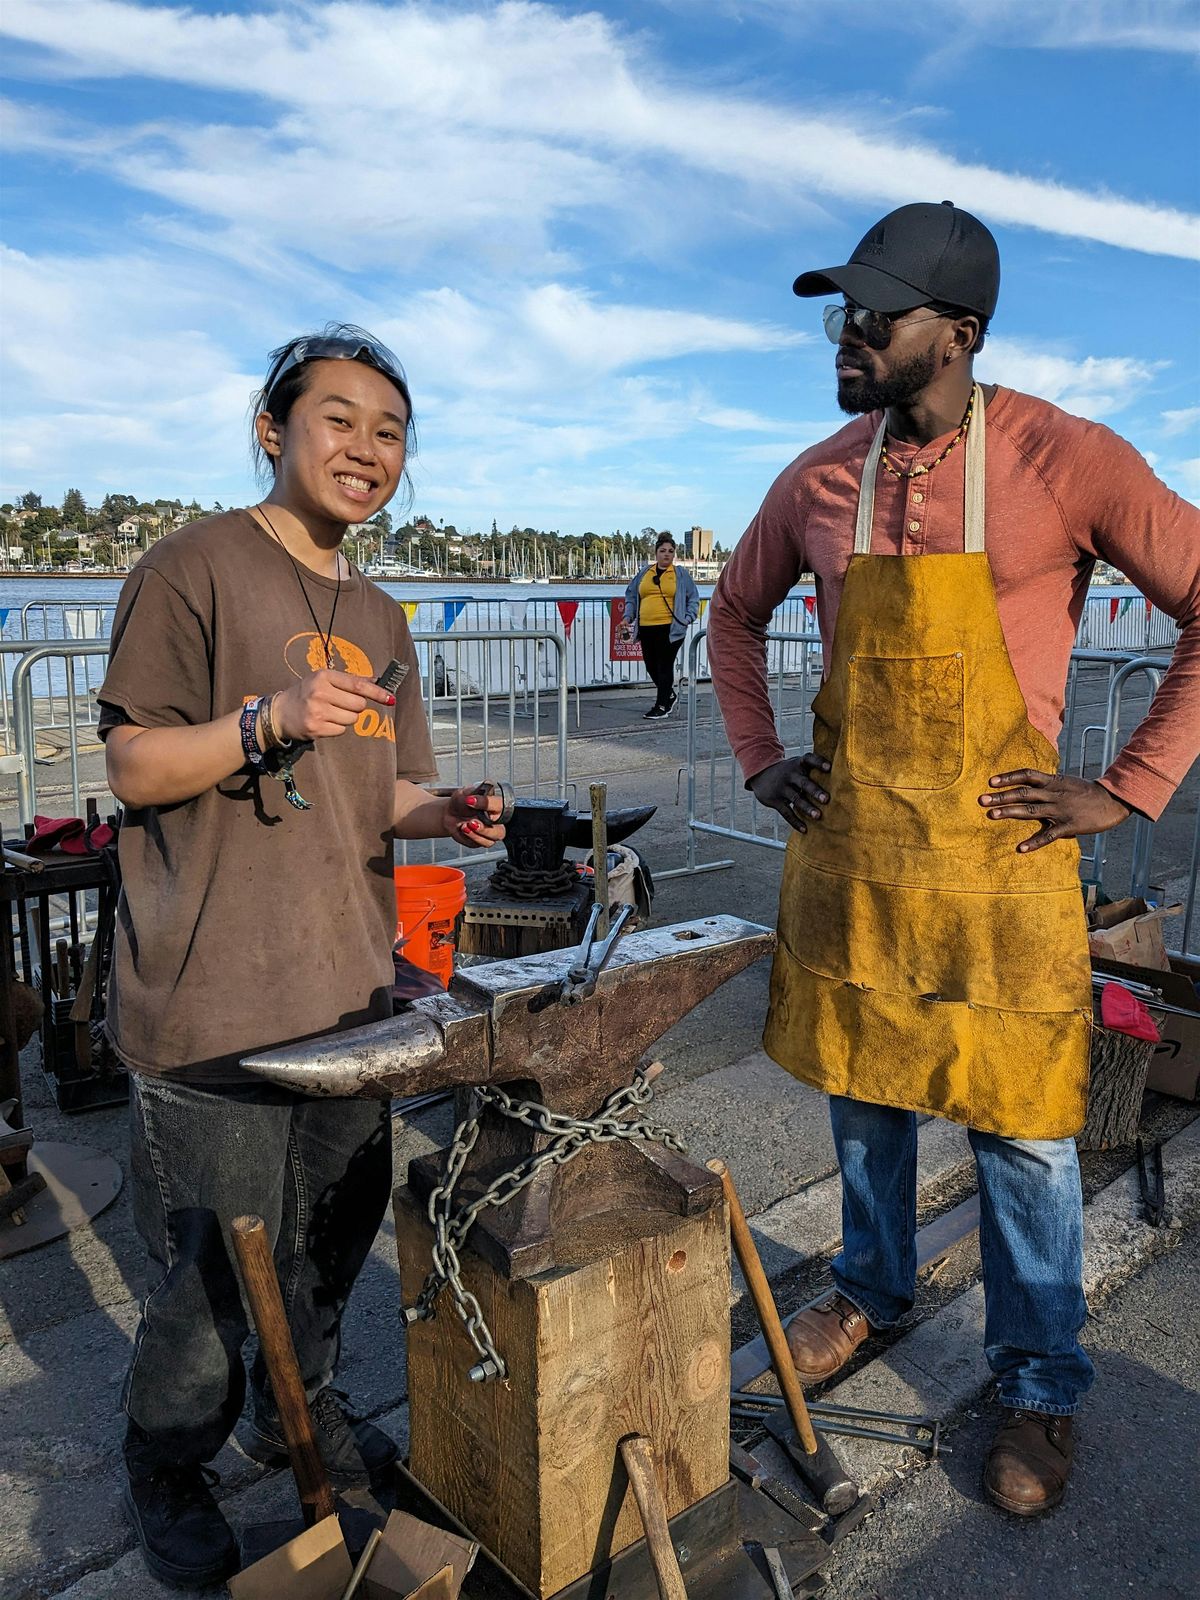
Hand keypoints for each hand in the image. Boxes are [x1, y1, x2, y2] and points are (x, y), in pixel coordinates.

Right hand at [271, 671, 394, 742]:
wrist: (280, 713)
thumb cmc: (307, 693)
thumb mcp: (324, 679)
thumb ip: (351, 680)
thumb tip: (377, 680)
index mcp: (324, 676)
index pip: (358, 685)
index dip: (377, 692)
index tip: (391, 698)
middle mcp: (320, 692)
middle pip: (359, 704)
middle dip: (356, 706)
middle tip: (341, 704)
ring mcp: (318, 711)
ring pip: (352, 719)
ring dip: (347, 718)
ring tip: (331, 712)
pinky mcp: (316, 728)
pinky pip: (342, 730)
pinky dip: (337, 728)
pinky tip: (325, 722)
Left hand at [442, 784, 506, 849]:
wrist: (450, 813)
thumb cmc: (461, 803)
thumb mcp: (464, 794)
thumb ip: (470, 794)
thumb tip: (472, 797)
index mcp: (496, 805)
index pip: (499, 804)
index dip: (486, 803)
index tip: (471, 801)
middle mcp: (496, 820)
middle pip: (501, 829)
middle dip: (486, 828)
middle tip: (472, 822)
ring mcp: (490, 832)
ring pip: (493, 839)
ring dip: (478, 834)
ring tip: (464, 826)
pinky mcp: (482, 841)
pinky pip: (480, 843)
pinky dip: (470, 837)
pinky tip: (463, 829)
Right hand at [748, 753, 831, 832]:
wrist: (760, 773)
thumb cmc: (788, 771)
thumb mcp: (797, 764)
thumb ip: (813, 768)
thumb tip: (842, 775)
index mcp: (798, 764)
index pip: (809, 760)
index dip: (819, 763)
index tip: (829, 768)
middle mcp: (790, 774)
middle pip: (804, 782)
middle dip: (815, 791)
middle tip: (826, 799)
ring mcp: (781, 787)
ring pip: (796, 798)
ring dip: (807, 808)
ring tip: (818, 816)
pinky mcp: (774, 800)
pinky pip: (786, 812)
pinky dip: (795, 822)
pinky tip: (805, 829)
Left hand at [980, 769, 1131, 852]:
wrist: (1113, 801)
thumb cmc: (1087, 792)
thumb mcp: (1066, 782)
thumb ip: (1047, 784)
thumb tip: (1028, 783)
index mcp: (1054, 782)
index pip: (1027, 775)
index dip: (1009, 777)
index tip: (991, 781)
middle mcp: (1054, 794)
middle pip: (1023, 793)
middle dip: (1001, 796)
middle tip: (981, 800)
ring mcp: (1060, 810)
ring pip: (1031, 810)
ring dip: (1010, 813)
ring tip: (991, 816)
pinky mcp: (1069, 826)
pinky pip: (1049, 835)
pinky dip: (1034, 842)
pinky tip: (1020, 848)